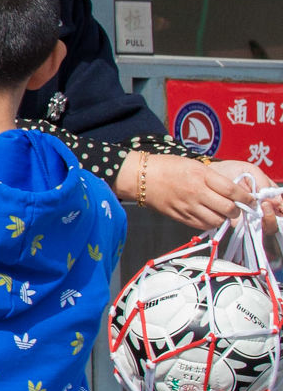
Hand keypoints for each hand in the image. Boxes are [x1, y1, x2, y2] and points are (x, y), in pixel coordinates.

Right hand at [123, 153, 267, 231]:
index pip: (233, 191)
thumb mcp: (193, 165)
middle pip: (228, 208)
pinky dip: (209, 222)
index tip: (250, 199)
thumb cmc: (167, 166)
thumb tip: (232, 191)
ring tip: (222, 212)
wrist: (139, 177)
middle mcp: (196, 192)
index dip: (246, 197)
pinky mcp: (180, 216)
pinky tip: (208, 216)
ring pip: (217, 220)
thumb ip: (213, 178)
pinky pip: (202, 225)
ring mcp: (187, 206)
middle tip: (237, 207)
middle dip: (237, 210)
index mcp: (201, 175)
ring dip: (223, 218)